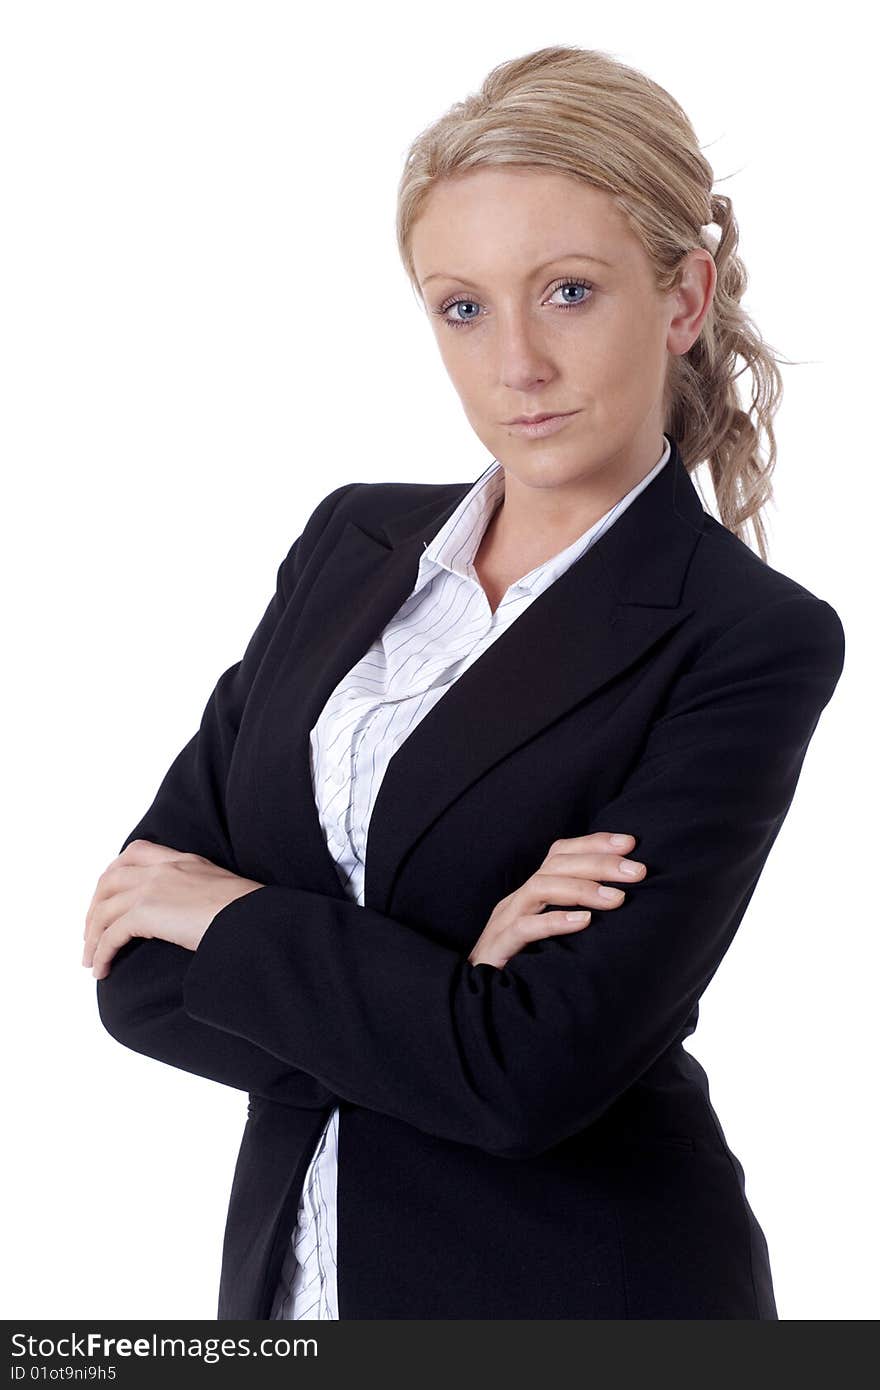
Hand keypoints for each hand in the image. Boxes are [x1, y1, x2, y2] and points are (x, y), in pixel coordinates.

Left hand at [82, 838, 264, 979]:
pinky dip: (101, 953)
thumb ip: (202, 892)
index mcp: (184, 860)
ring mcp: (153, 887)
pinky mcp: (147, 912)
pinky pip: (110, 934)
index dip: (114, 873)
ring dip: (92, 937)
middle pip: (109, 881)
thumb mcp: (224, 890)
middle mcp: (163, 868)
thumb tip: (194, 915)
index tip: (108, 896)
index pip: (136, 852)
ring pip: (104, 910)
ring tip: (91, 960)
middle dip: (94, 909)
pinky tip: (102, 969)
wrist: (258, 918)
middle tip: (91, 935)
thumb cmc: (253, 913)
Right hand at [468, 832, 646, 967]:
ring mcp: (505, 923)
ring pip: (539, 888)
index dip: (593, 843)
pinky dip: (554, 922)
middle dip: (599, 863)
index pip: (560, 854)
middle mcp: (518, 901)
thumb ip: (579, 916)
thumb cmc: (524, 967)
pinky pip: (524, 928)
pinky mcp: (498, 949)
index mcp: (532, 894)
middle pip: (555, 866)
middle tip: (637, 871)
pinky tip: (583, 922)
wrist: (479, 1002)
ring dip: (582, 889)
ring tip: (617, 899)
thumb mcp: (555, 936)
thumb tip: (624, 903)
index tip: (630, 843)